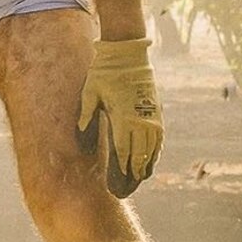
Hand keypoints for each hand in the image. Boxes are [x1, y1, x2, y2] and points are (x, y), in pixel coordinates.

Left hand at [79, 32, 162, 195]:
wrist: (127, 54)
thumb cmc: (103, 74)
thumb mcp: (89, 94)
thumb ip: (86, 118)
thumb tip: (82, 140)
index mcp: (122, 118)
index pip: (124, 152)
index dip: (121, 170)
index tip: (118, 183)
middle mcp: (140, 120)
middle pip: (139, 154)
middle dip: (133, 173)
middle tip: (127, 188)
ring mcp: (150, 115)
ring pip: (152, 148)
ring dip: (146, 164)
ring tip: (140, 178)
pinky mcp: (156, 110)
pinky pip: (159, 137)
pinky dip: (155, 151)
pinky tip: (151, 159)